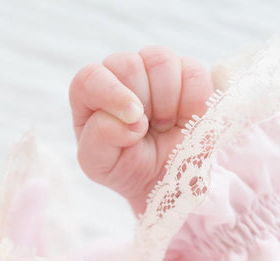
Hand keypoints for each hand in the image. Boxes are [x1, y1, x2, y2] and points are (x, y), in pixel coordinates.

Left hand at [69, 46, 212, 214]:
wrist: (169, 180)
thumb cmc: (128, 168)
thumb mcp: (101, 165)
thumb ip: (100, 139)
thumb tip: (130, 116)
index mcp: (90, 99)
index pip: (89, 79)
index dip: (110, 93)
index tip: (133, 117)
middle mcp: (119, 77)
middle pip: (127, 65)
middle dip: (142, 103)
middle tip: (145, 131)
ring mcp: (153, 70)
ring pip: (159, 61)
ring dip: (165, 103)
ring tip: (163, 126)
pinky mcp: (186, 71)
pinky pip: (191, 73)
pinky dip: (191, 102)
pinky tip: (182, 120)